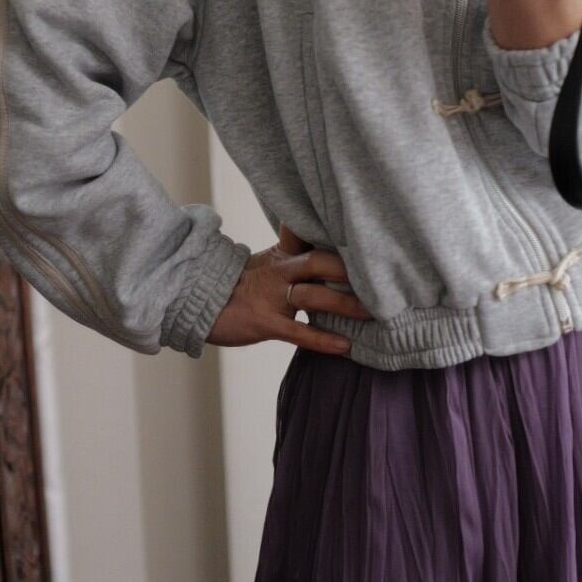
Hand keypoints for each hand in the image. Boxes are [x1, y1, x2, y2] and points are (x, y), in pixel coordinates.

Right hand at [205, 222, 374, 355]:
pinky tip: (345, 347)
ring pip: (314, 296)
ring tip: (374, 313)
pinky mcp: (265, 322)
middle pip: (320, 261)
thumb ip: (297, 256)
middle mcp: (280, 271)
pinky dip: (323, 340)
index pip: (311, 236)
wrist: (198, 303)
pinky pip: (299, 332)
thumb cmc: (241, 286)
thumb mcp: (268, 263)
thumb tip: (331, 251)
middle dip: (352, 270)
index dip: (338, 235)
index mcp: (283, 255)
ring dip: (345, 304)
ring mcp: (272, 297)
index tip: (369, 237)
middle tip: (383, 279)